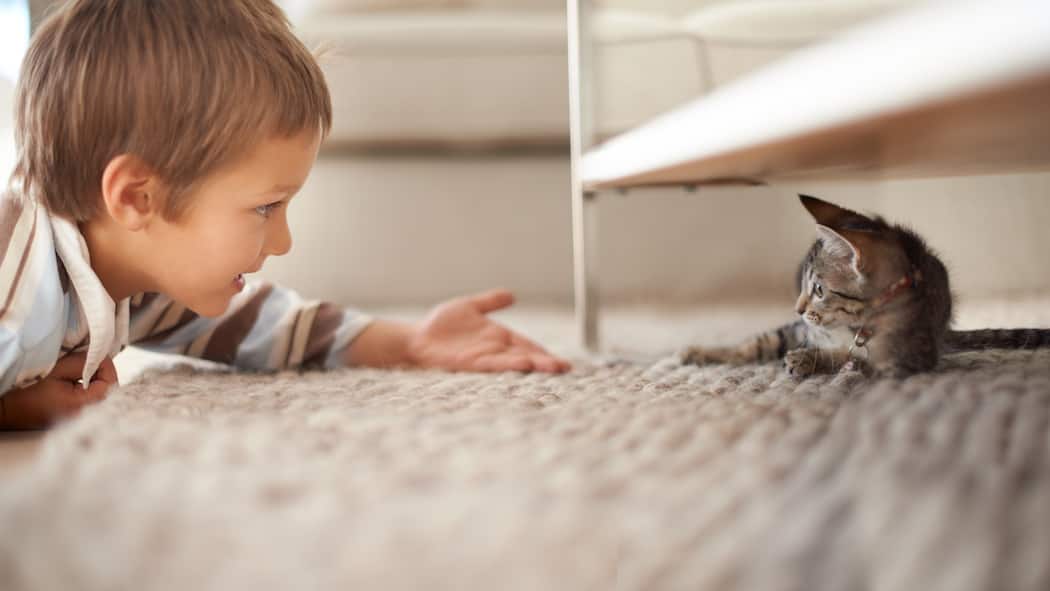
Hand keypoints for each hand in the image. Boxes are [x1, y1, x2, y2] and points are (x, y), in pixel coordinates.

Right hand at [0, 353, 117, 429]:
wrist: (10, 410)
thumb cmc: (32, 390)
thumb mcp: (59, 370)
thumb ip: (83, 363)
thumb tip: (100, 358)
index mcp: (86, 404)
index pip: (111, 382)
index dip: (106, 366)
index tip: (95, 356)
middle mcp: (89, 415)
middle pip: (110, 389)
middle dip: (102, 372)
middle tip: (89, 361)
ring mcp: (84, 418)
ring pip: (103, 393)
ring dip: (97, 379)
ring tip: (82, 371)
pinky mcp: (78, 416)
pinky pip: (94, 399)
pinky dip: (91, 388)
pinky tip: (79, 382)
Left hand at [407, 289, 570, 372]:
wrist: (417, 337)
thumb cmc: (441, 325)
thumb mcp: (470, 306)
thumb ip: (490, 302)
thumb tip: (511, 295)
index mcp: (498, 338)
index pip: (527, 346)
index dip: (543, 352)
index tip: (562, 362)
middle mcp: (495, 350)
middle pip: (525, 356)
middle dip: (545, 362)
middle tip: (566, 368)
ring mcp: (484, 357)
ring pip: (514, 362)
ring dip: (534, 365)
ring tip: (553, 368)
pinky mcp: (470, 363)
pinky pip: (494, 364)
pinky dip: (510, 364)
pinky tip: (525, 364)